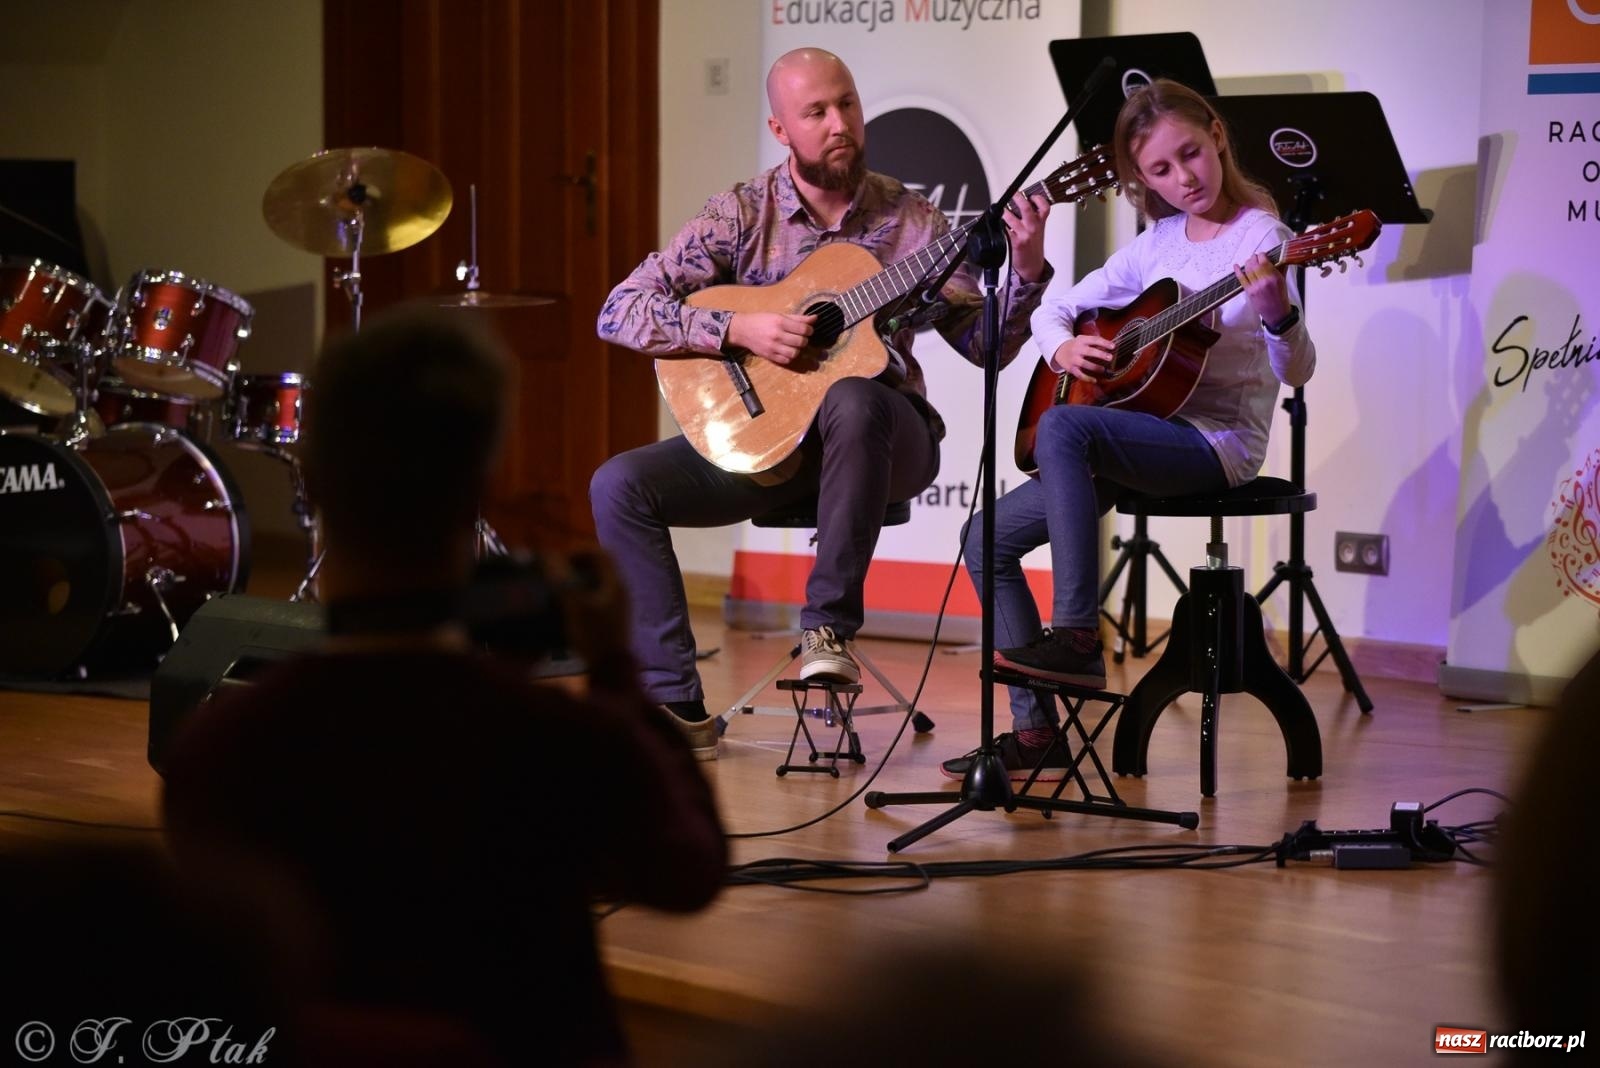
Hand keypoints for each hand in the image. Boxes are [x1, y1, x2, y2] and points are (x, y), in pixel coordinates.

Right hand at [556, 549, 634, 692]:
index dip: (579, 550)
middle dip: (576, 565)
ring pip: (596, 582)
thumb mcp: (575, 605)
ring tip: (557, 587)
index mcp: (616, 583)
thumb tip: (548, 555)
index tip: (559, 559)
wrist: (610, 670)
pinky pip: (595, 597)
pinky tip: (565, 605)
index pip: (601, 553)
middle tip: (555, 572)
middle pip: (599, 567)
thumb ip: (562, 579)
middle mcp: (620, 590)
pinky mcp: (611, 619)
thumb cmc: (594, 635)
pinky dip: (580, 594)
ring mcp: (617, 606)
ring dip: (576, 580)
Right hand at [726, 311, 816, 365]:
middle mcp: (777, 335)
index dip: (809, 330)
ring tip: (794, 345)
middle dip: (804, 340)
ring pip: (795, 353)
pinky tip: (787, 350)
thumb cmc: (762, 320)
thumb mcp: (779, 316)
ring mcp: (773, 347)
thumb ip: (798, 318)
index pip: (803, 329)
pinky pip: (786, 360)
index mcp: (780, 322)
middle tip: (800, 337)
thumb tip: (815, 318)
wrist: (743, 330)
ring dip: (798, 349)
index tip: (807, 330)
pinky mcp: (769, 356)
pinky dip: (790, 357)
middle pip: (801, 342)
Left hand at [1003, 192, 1050, 282]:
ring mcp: (1024, 235)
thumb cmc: (1033, 247)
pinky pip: (1005, 230)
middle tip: (1012, 193)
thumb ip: (1034, 217)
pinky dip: (1000, 225)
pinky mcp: (1015, 242)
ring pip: (1011, 218)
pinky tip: (999, 224)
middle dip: (1017, 197)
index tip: (1031, 194)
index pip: (1044, 207)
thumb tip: (1021, 204)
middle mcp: (1033, 227)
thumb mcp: (1039, 231)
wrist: (1032, 265)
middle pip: (1026, 208)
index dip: (1038, 198)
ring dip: (1004, 212)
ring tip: (1002, 210)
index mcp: (1041, 223)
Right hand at [1050, 334, 1114, 379]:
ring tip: (1103, 369)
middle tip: (1110, 357)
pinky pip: (1080, 374)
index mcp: (1081, 340)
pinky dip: (1087, 378)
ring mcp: (1074, 359)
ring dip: (1095, 367)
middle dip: (1100, 354)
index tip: (1113, 346)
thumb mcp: (1082, 339)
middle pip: (1089, 351)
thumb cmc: (1076, 345)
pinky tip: (1094, 380)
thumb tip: (1109, 346)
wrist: (1060, 351)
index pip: (1094, 340)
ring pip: (1085, 364)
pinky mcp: (1071, 368)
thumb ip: (1093, 341)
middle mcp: (1077, 349)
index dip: (1104, 343)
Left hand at [1233, 253, 1291, 324]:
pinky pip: (1241, 279)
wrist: (1276, 313)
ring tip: (1249, 260)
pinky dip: (1238, 271)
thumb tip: (1279, 258)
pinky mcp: (1249, 291)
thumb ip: (1280, 268)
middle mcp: (1264, 281)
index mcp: (1274, 277)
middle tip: (1255, 257)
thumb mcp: (1283, 281)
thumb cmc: (1281, 297)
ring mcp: (1255, 286)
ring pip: (1248, 269)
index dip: (1262, 255)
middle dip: (1254, 258)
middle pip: (1255, 264)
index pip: (1265, 261)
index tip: (1262, 255)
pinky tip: (1236, 266)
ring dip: (1248, 263)